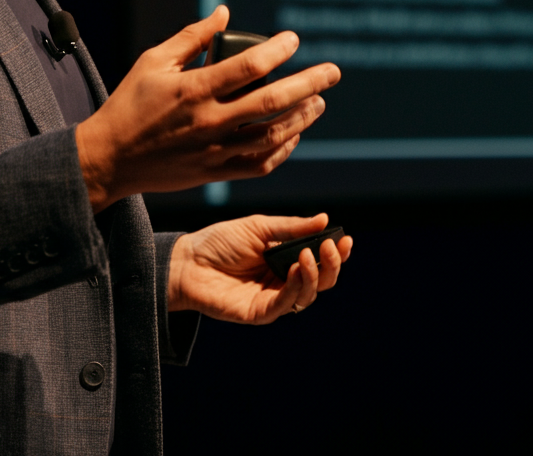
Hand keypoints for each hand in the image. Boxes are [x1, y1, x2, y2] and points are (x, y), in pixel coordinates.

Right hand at [75, 7, 339, 210]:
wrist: (111, 159)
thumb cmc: (131, 103)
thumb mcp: (154, 61)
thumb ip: (191, 37)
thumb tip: (224, 12)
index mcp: (193, 90)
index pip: (249, 67)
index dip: (278, 50)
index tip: (294, 39)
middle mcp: (209, 121)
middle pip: (272, 102)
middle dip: (309, 84)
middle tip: (333, 72)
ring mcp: (214, 151)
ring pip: (273, 136)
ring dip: (302, 117)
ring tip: (319, 101)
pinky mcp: (215, 173)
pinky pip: (260, 164)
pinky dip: (283, 149)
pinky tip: (294, 133)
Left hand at [167, 213, 351, 322]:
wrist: (186, 260)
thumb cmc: (220, 242)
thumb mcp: (259, 227)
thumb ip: (291, 228)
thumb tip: (324, 219)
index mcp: (285, 259)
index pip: (319, 260)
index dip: (335, 253)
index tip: (345, 239)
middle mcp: (283, 281)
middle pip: (321, 281)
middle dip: (332, 265)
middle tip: (331, 246)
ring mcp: (272, 299)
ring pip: (307, 295)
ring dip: (314, 275)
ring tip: (307, 254)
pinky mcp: (259, 313)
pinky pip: (284, 306)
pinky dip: (295, 288)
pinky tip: (295, 269)